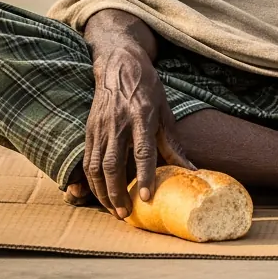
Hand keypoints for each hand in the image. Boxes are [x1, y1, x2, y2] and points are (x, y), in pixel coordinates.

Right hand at [82, 10, 193, 217]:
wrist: (119, 64)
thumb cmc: (147, 88)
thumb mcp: (165, 111)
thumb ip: (173, 143)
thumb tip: (190, 170)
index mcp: (142, 116)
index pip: (142, 151)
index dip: (145, 175)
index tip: (146, 196)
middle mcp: (118, 123)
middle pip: (113, 164)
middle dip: (118, 193)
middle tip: (125, 214)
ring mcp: (100, 126)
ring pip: (96, 166)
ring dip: (103, 192)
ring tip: (113, 210)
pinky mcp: (89, 129)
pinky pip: (87, 160)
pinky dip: (91, 181)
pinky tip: (100, 194)